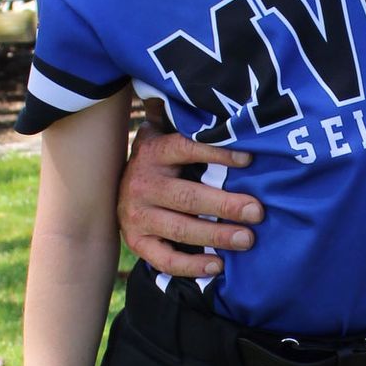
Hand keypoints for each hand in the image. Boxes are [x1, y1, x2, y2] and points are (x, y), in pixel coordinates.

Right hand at [117, 123, 263, 278]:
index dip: (216, 153)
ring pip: (179, 228)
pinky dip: (192, 265)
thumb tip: (206, 99)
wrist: (109, 190)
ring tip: (246, 239)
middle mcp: (142, 184)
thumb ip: (181, 120)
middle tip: (257, 212)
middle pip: (187, 196)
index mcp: (153, 152)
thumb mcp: (162, 134)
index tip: (248, 159)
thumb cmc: (157, 161)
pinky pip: (165, 259)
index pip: (185, 148)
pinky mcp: (136, 242)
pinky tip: (218, 265)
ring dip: (215, 235)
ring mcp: (136, 216)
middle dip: (225, 205)